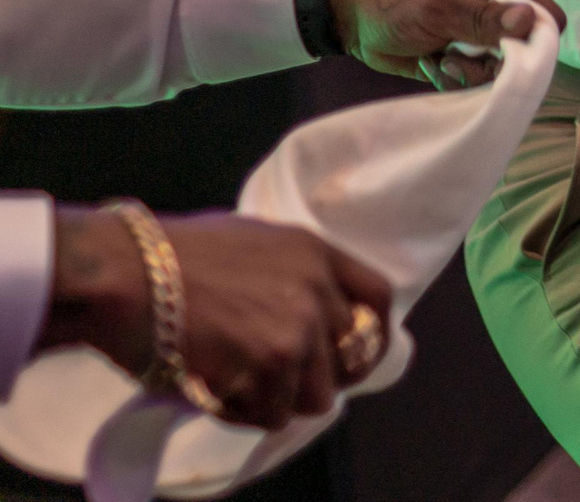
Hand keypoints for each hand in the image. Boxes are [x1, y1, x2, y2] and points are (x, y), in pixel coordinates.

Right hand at [44, 208, 392, 429]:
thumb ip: (291, 273)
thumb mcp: (252, 242)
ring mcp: (298, 329)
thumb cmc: (168, 256)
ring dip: (280, 400)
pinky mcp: (270, 367)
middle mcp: (319, 290)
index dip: (372, 334)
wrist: (125, 273)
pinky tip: (215, 394)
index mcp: (316, 253)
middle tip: (280, 383)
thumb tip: (308, 312)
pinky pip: (273, 414)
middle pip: (351, 358)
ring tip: (238, 387)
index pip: (377, 299)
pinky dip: (244, 415)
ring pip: (316, 396)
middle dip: (318, 376)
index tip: (356, 356)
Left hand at [326, 0, 565, 89]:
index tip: (505, 52)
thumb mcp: (438, 4)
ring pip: (499, 71)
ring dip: (469, 73)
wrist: (348, 14)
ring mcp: (479, 38)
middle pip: (525, 50)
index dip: (534, 38)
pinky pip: (474, 82)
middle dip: (495, 62)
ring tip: (440, 59)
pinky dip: (452, 79)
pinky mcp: (462, 60)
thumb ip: (484, 18)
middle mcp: (497, 11)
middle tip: (460, 57)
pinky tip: (430, 64)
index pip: (546, 15)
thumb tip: (530, 21)